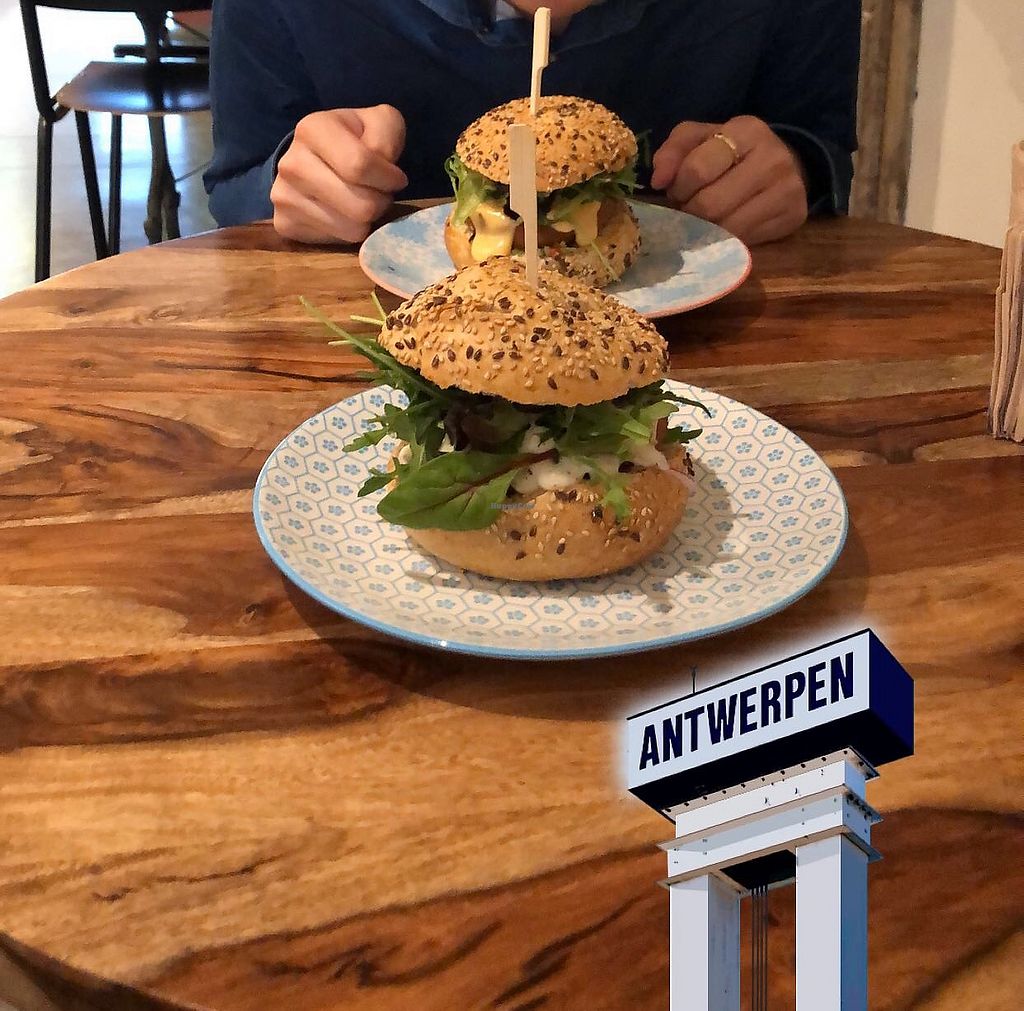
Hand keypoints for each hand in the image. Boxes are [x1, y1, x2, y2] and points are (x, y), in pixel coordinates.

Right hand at [271, 105, 407, 243]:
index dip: (388, 178)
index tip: (396, 178)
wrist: (310, 159)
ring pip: (352, 229)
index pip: (361, 166)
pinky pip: (336, 241)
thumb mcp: (378, 122)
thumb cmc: (352, 140)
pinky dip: (348, 231)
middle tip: (376, 192)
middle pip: (360, 206)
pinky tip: (342, 213)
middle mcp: (291, 164)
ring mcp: (283, 196)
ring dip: (366, 219)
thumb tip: (383, 165)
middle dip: (380, 202)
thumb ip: (387, 135)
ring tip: (360, 200)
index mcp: (312, 129)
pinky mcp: (284, 224)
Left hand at [651, 116, 807, 244]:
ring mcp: (786, 189)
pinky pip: (744, 241)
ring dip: (705, 230)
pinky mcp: (792, 217)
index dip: (679, 188)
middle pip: (709, 205)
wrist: (786, 166)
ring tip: (705, 219)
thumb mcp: (701, 139)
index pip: (697, 170)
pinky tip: (724, 229)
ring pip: (726, 229)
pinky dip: (725, 240)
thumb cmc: (733, 154)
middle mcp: (772, 158)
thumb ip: (674, 151)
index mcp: (747, 130)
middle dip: (690, 212)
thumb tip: (658, 179)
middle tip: (690, 209)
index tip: (678, 191)